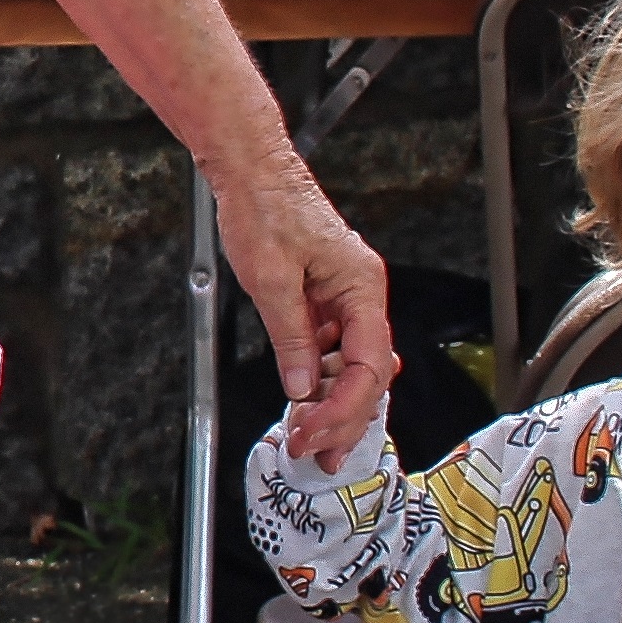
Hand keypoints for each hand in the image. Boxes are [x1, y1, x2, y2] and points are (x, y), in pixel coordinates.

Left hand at [216, 160, 397, 453]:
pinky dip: (320, 380)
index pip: (370, 363)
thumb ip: (291, 337)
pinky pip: (332, 350)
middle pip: (368, 373)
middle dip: (343, 417)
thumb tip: (303, 386)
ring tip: (310, 440)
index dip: (345, 406)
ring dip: (332, 405)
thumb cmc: (264, 208)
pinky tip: (306, 403)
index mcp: (361, 286)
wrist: (251, 171)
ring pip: (351, 366)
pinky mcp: (323, 300)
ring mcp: (344, 298)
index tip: (315, 431)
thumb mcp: (270, 278)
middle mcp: (361, 295)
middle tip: (313, 451)